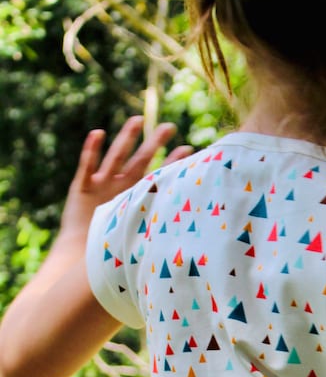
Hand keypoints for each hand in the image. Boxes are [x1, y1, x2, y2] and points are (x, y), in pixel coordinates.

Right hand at [60, 116, 192, 237]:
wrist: (82, 256)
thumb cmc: (111, 248)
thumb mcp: (140, 233)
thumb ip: (158, 224)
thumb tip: (192, 225)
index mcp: (135, 196)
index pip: (158, 174)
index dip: (172, 162)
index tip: (190, 148)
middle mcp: (120, 186)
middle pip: (140, 160)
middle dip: (154, 143)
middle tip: (170, 126)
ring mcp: (101, 185)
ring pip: (116, 157)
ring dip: (126, 138)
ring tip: (138, 120)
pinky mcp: (83, 187)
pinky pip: (87, 165)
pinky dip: (92, 149)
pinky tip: (98, 133)